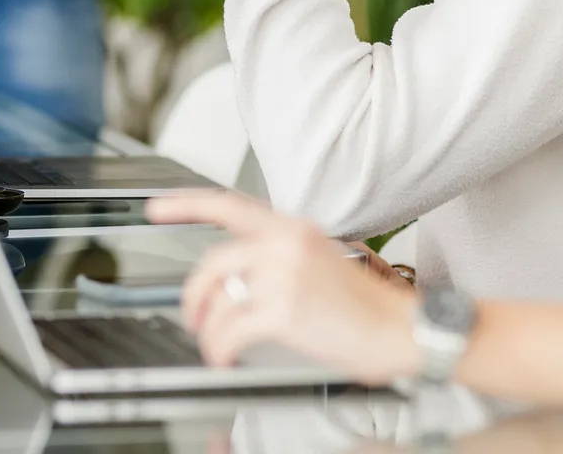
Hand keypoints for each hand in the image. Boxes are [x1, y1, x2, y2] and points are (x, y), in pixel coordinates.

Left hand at [146, 191, 415, 381]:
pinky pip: (229, 331)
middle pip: (212, 263)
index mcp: (293, 228)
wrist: (405, 330)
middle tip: (193, 315)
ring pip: (218, 301)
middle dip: (194, 296)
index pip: (228, 206)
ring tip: (215, 345)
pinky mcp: (283, 310)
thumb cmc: (369, 308)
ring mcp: (283, 275)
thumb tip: (237, 283)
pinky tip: (224, 358)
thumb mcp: (320, 264)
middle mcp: (285, 243)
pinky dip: (218, 349)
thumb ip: (278, 261)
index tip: (156, 208)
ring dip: (208, 329)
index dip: (186, 205)